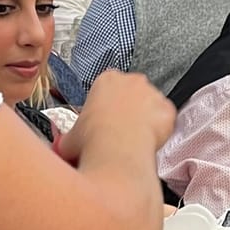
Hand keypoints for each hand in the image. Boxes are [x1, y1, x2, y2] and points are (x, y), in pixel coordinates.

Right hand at [57, 71, 173, 165]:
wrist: (117, 150)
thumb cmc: (94, 139)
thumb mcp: (70, 137)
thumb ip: (68, 138)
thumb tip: (62, 148)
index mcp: (107, 80)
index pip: (109, 87)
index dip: (107, 105)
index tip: (105, 120)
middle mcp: (132, 81)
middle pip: (132, 93)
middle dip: (128, 109)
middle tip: (120, 131)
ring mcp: (152, 93)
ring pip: (150, 105)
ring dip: (144, 119)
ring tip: (133, 140)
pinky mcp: (167, 109)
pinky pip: (165, 119)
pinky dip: (159, 129)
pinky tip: (148, 141)